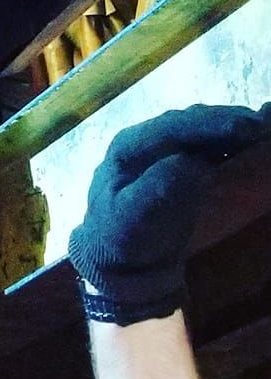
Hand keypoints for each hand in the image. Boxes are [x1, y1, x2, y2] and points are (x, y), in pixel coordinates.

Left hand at [69, 103, 270, 324]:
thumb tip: (189, 160)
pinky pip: (210, 146)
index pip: (172, 126)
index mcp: (129, 146)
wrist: (122, 256)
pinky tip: (255, 144)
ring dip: (233, 128)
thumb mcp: (132, 218)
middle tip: (265, 127)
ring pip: (202, 130)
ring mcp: (164, 149)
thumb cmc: (122, 237)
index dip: (210, 123)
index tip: (245, 127)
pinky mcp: (182, 163)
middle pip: (191, 122)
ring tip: (265, 131)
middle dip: (228, 121)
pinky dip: (232, 143)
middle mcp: (146, 140)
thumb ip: (157, 189)